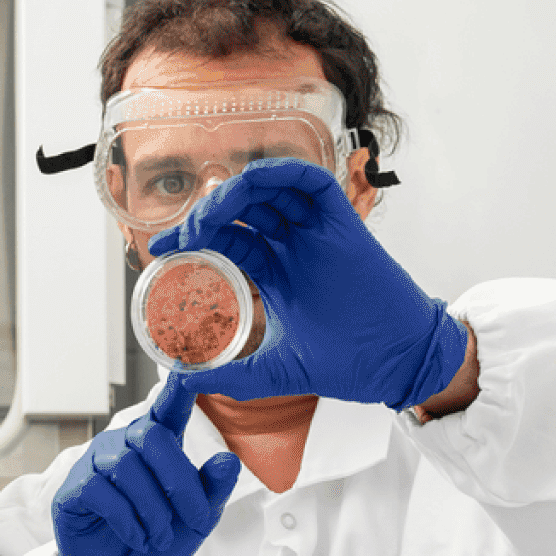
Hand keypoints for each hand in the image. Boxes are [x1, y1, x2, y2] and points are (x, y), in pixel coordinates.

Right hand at [50, 373, 241, 555]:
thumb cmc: (157, 541)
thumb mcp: (196, 519)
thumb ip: (212, 489)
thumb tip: (227, 460)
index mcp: (155, 444)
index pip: (167, 407)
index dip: (177, 387)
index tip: (188, 368)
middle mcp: (123, 444)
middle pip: (152, 438)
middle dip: (179, 483)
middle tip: (194, 521)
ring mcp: (95, 464)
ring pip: (129, 468)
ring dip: (153, 510)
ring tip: (159, 538)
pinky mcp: (74, 489)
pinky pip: (103, 493)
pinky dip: (128, 521)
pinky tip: (137, 538)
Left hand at [149, 156, 467, 412]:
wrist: (395, 364)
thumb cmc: (347, 363)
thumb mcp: (275, 371)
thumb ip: (231, 377)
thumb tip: (184, 382)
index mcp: (277, 272)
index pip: (228, 239)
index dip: (193, 239)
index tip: (160, 252)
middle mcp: (294, 246)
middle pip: (242, 212)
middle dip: (204, 217)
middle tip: (178, 238)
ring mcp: (317, 233)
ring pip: (270, 190)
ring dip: (232, 194)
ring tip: (205, 219)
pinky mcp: (344, 224)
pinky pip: (310, 181)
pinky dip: (278, 173)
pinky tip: (248, 184)